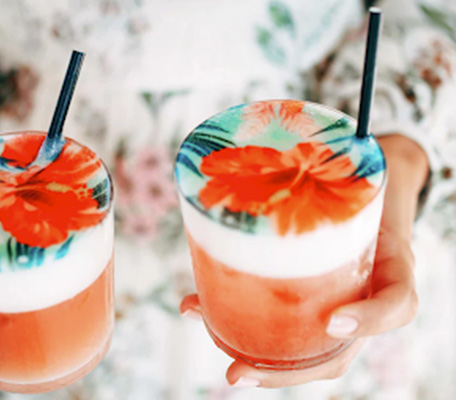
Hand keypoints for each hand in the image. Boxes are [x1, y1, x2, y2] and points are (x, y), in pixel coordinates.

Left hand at [180, 135, 426, 387]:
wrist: (369, 184)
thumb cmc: (368, 180)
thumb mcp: (367, 173)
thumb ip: (344, 165)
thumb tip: (289, 128)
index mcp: (390, 269)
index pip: (396, 307)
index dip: (369, 321)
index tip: (333, 320)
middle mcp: (361, 295)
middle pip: (333, 353)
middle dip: (284, 372)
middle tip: (238, 372)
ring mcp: (330, 301)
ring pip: (296, 346)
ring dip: (249, 350)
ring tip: (202, 328)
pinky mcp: (300, 294)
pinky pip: (273, 318)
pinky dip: (232, 314)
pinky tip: (195, 304)